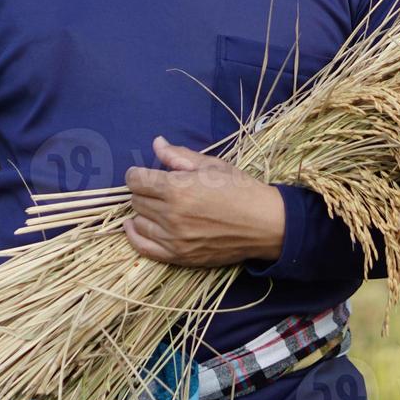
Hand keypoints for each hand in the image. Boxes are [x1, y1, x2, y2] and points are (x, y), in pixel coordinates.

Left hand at [122, 136, 284, 267]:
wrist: (265, 224)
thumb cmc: (240, 190)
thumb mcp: (212, 165)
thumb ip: (179, 156)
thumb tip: (156, 143)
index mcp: (177, 188)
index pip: (135, 180)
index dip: (137, 174)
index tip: (143, 174)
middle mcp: (171, 214)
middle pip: (136, 200)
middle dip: (143, 191)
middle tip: (157, 189)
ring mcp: (174, 239)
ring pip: (138, 222)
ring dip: (142, 212)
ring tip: (156, 206)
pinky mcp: (179, 257)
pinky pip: (143, 248)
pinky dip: (135, 236)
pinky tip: (135, 226)